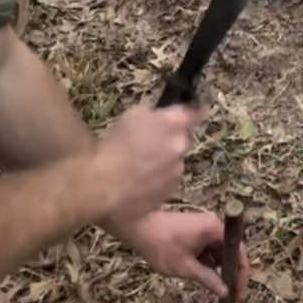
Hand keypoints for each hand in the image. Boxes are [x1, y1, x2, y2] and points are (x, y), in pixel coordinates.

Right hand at [93, 104, 200, 223]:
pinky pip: (167, 182)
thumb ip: (155, 115)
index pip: (195, 113)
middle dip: (169, 140)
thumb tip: (163, 119)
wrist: (101, 186)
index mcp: (174, 125)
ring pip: (174, 162)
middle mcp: (180, 148)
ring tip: (136, 167)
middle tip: (146, 144)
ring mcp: (177, 172)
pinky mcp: (170, 193)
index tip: (201, 109)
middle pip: (181, 139)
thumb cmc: (113, 146)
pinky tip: (138, 184)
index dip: (198, 110)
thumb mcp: (133, 116)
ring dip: (162, 162)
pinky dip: (157, 181)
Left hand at [108, 208, 250, 300]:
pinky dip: (207, 263)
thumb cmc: (162, 245)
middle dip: (230, 274)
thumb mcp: (185, 267)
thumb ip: (208, 279)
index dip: (242, 275)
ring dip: (218, 270)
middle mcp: (214, 225)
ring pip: (218, 252)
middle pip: (230, 252)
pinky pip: (208, 248)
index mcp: (215, 229)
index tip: (240, 295)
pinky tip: (203, 278)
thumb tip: (225, 292)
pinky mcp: (195, 231)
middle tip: (230, 297)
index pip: (239, 252)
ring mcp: (204, 227)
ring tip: (217, 291)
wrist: (138, 225)